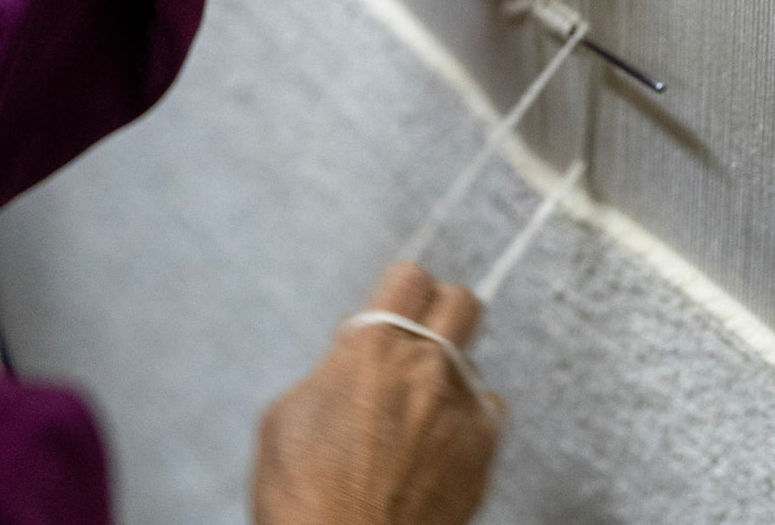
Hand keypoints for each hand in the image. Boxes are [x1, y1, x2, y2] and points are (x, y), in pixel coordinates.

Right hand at [253, 263, 503, 524]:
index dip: (401, 291)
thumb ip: (334, 367)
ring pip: (471, 367)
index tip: (392, 310)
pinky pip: (485, 416)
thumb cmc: (301, 498)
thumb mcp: (288, 415)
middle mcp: (427, 370)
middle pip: (464, 302)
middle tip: (420, 340)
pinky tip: (432, 453)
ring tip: (412, 424)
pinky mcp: (483, 454)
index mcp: (374, 351)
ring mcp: (462, 412)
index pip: (412, 277)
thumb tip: (357, 346)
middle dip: (443, 312)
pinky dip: (463, 426)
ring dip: (446, 382)